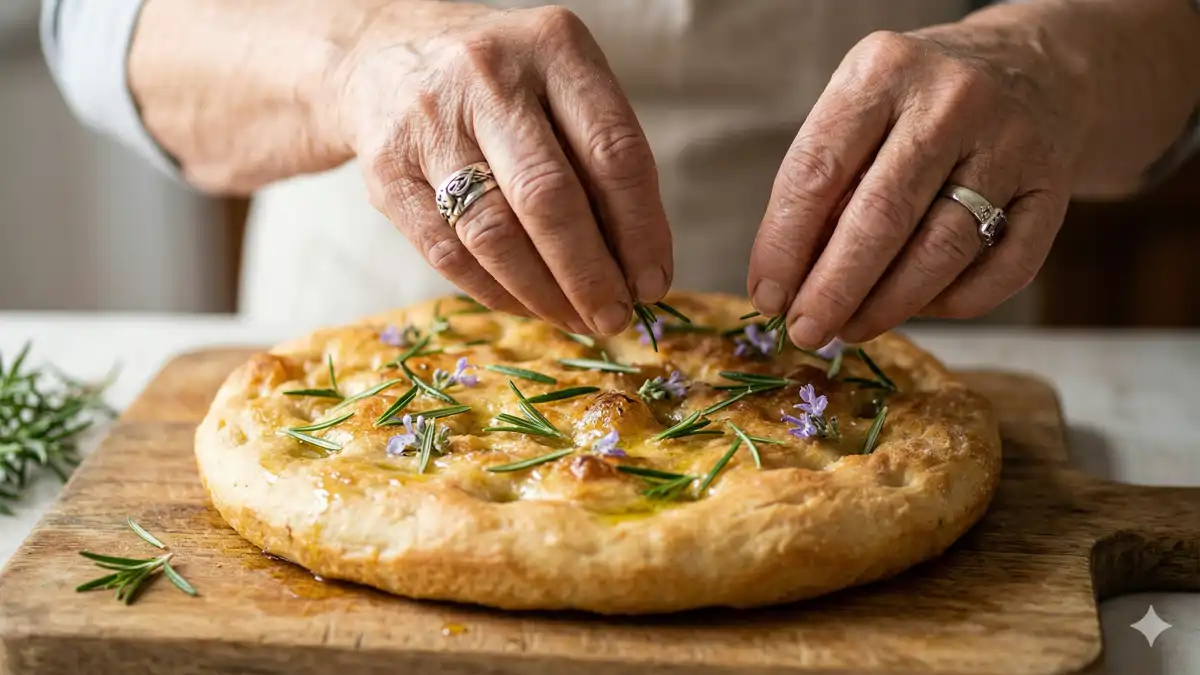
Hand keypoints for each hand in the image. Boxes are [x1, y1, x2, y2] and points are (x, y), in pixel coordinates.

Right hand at [339, 4, 670, 333]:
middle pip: (549, 198)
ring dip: (545, 295)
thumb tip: (638, 268)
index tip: (653, 282)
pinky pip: (448, 254)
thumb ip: (601, 159)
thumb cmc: (503, 86)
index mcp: (553, 47)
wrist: (383, 55)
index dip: (641, 230)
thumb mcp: (562, 86)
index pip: (613, 151)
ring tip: (578, 320)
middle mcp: (487, 78)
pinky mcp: (386, 173)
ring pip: (494, 235)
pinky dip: (497, 293)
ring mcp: (429, 124)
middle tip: (616, 317)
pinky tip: (529, 306)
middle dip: (591, 275)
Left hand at [746, 25, 1079, 346]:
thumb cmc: (916, 104)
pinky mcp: (1053, 189)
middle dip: (834, 289)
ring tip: (851, 328)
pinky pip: (1002, 270)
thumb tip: (784, 283)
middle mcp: (952, 101)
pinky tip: (919, 308)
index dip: (784, 246)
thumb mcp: (859, 110)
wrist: (1032, 67)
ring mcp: (1011, 144)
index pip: (819, 172)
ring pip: (942, 250)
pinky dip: (953, 303)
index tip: (766, 297)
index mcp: (884, 72)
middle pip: (882, 217)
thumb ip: (822, 185)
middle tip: (806, 332)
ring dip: (888, 306)